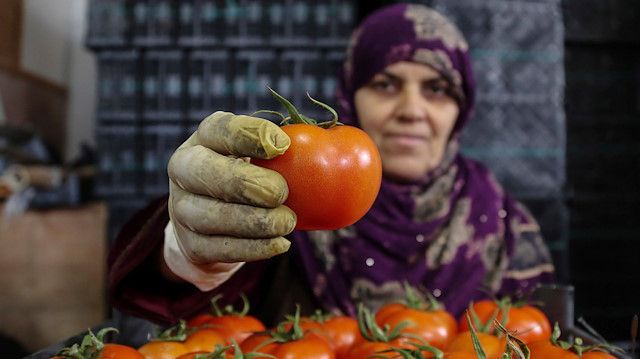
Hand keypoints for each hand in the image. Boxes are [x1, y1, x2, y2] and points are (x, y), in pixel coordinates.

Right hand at [167, 111, 295, 264]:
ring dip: (253, 221)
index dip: (249, 135)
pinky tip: (280, 244)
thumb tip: (336, 143)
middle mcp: (185, 169)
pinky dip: (253, 248)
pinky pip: (221, 249)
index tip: (282, 145)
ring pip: (210, 216)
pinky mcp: (191, 244)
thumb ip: (285, 149)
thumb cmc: (251, 175)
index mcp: (204, 138)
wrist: (213, 220)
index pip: (219, 129)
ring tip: (287, 222)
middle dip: (245, 182)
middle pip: (205, 172)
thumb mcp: (260, 155)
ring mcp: (182, 208)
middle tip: (280, 192)